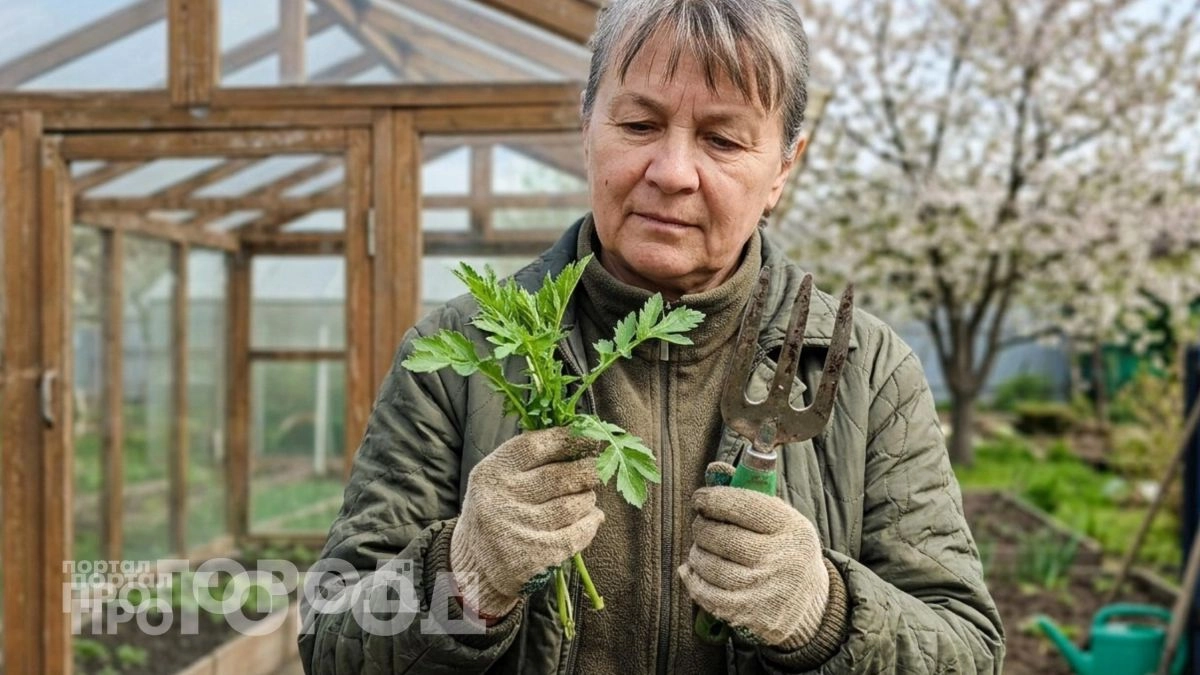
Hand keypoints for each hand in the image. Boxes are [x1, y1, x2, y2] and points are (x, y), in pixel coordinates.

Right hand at [450, 427, 604, 616]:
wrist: (474, 566)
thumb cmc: (495, 511)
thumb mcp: (497, 479)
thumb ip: (530, 459)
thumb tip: (579, 437)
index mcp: (492, 472)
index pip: (536, 446)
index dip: (568, 439)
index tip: (589, 437)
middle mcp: (502, 499)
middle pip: (560, 476)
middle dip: (586, 471)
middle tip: (595, 470)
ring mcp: (518, 529)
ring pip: (572, 505)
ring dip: (587, 498)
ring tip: (587, 496)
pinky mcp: (534, 556)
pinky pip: (576, 535)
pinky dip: (590, 524)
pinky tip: (592, 518)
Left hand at [679, 462, 829, 648]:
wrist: (811, 604)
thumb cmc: (786, 551)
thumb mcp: (783, 521)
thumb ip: (749, 496)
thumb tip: (713, 469)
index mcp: (792, 528)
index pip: (742, 505)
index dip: (713, 498)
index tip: (700, 499)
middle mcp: (781, 558)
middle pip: (721, 536)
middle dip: (701, 527)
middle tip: (701, 526)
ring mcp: (765, 588)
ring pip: (709, 564)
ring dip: (696, 554)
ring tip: (701, 549)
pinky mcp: (750, 613)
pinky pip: (707, 593)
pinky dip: (693, 580)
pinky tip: (692, 571)